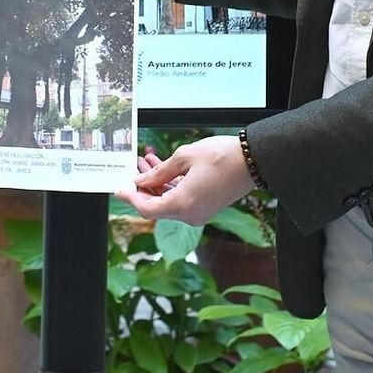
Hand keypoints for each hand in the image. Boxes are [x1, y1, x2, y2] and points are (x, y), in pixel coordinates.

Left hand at [115, 135, 253, 225]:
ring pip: (167, 202)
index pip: (146, 208)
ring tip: (146, 162)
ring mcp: (199, 213)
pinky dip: (169, 186)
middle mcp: (190, 214)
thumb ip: (159, 172)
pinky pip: (180, 199)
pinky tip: (162, 168)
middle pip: (156, 206)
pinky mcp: (205, 207)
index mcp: (183, 205)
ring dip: (155, 184)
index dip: (130, 197)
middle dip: (142, 187)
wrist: (253, 161)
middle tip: (132, 168)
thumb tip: (141, 181)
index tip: (118, 188)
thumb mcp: (184, 158)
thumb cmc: (222, 157)